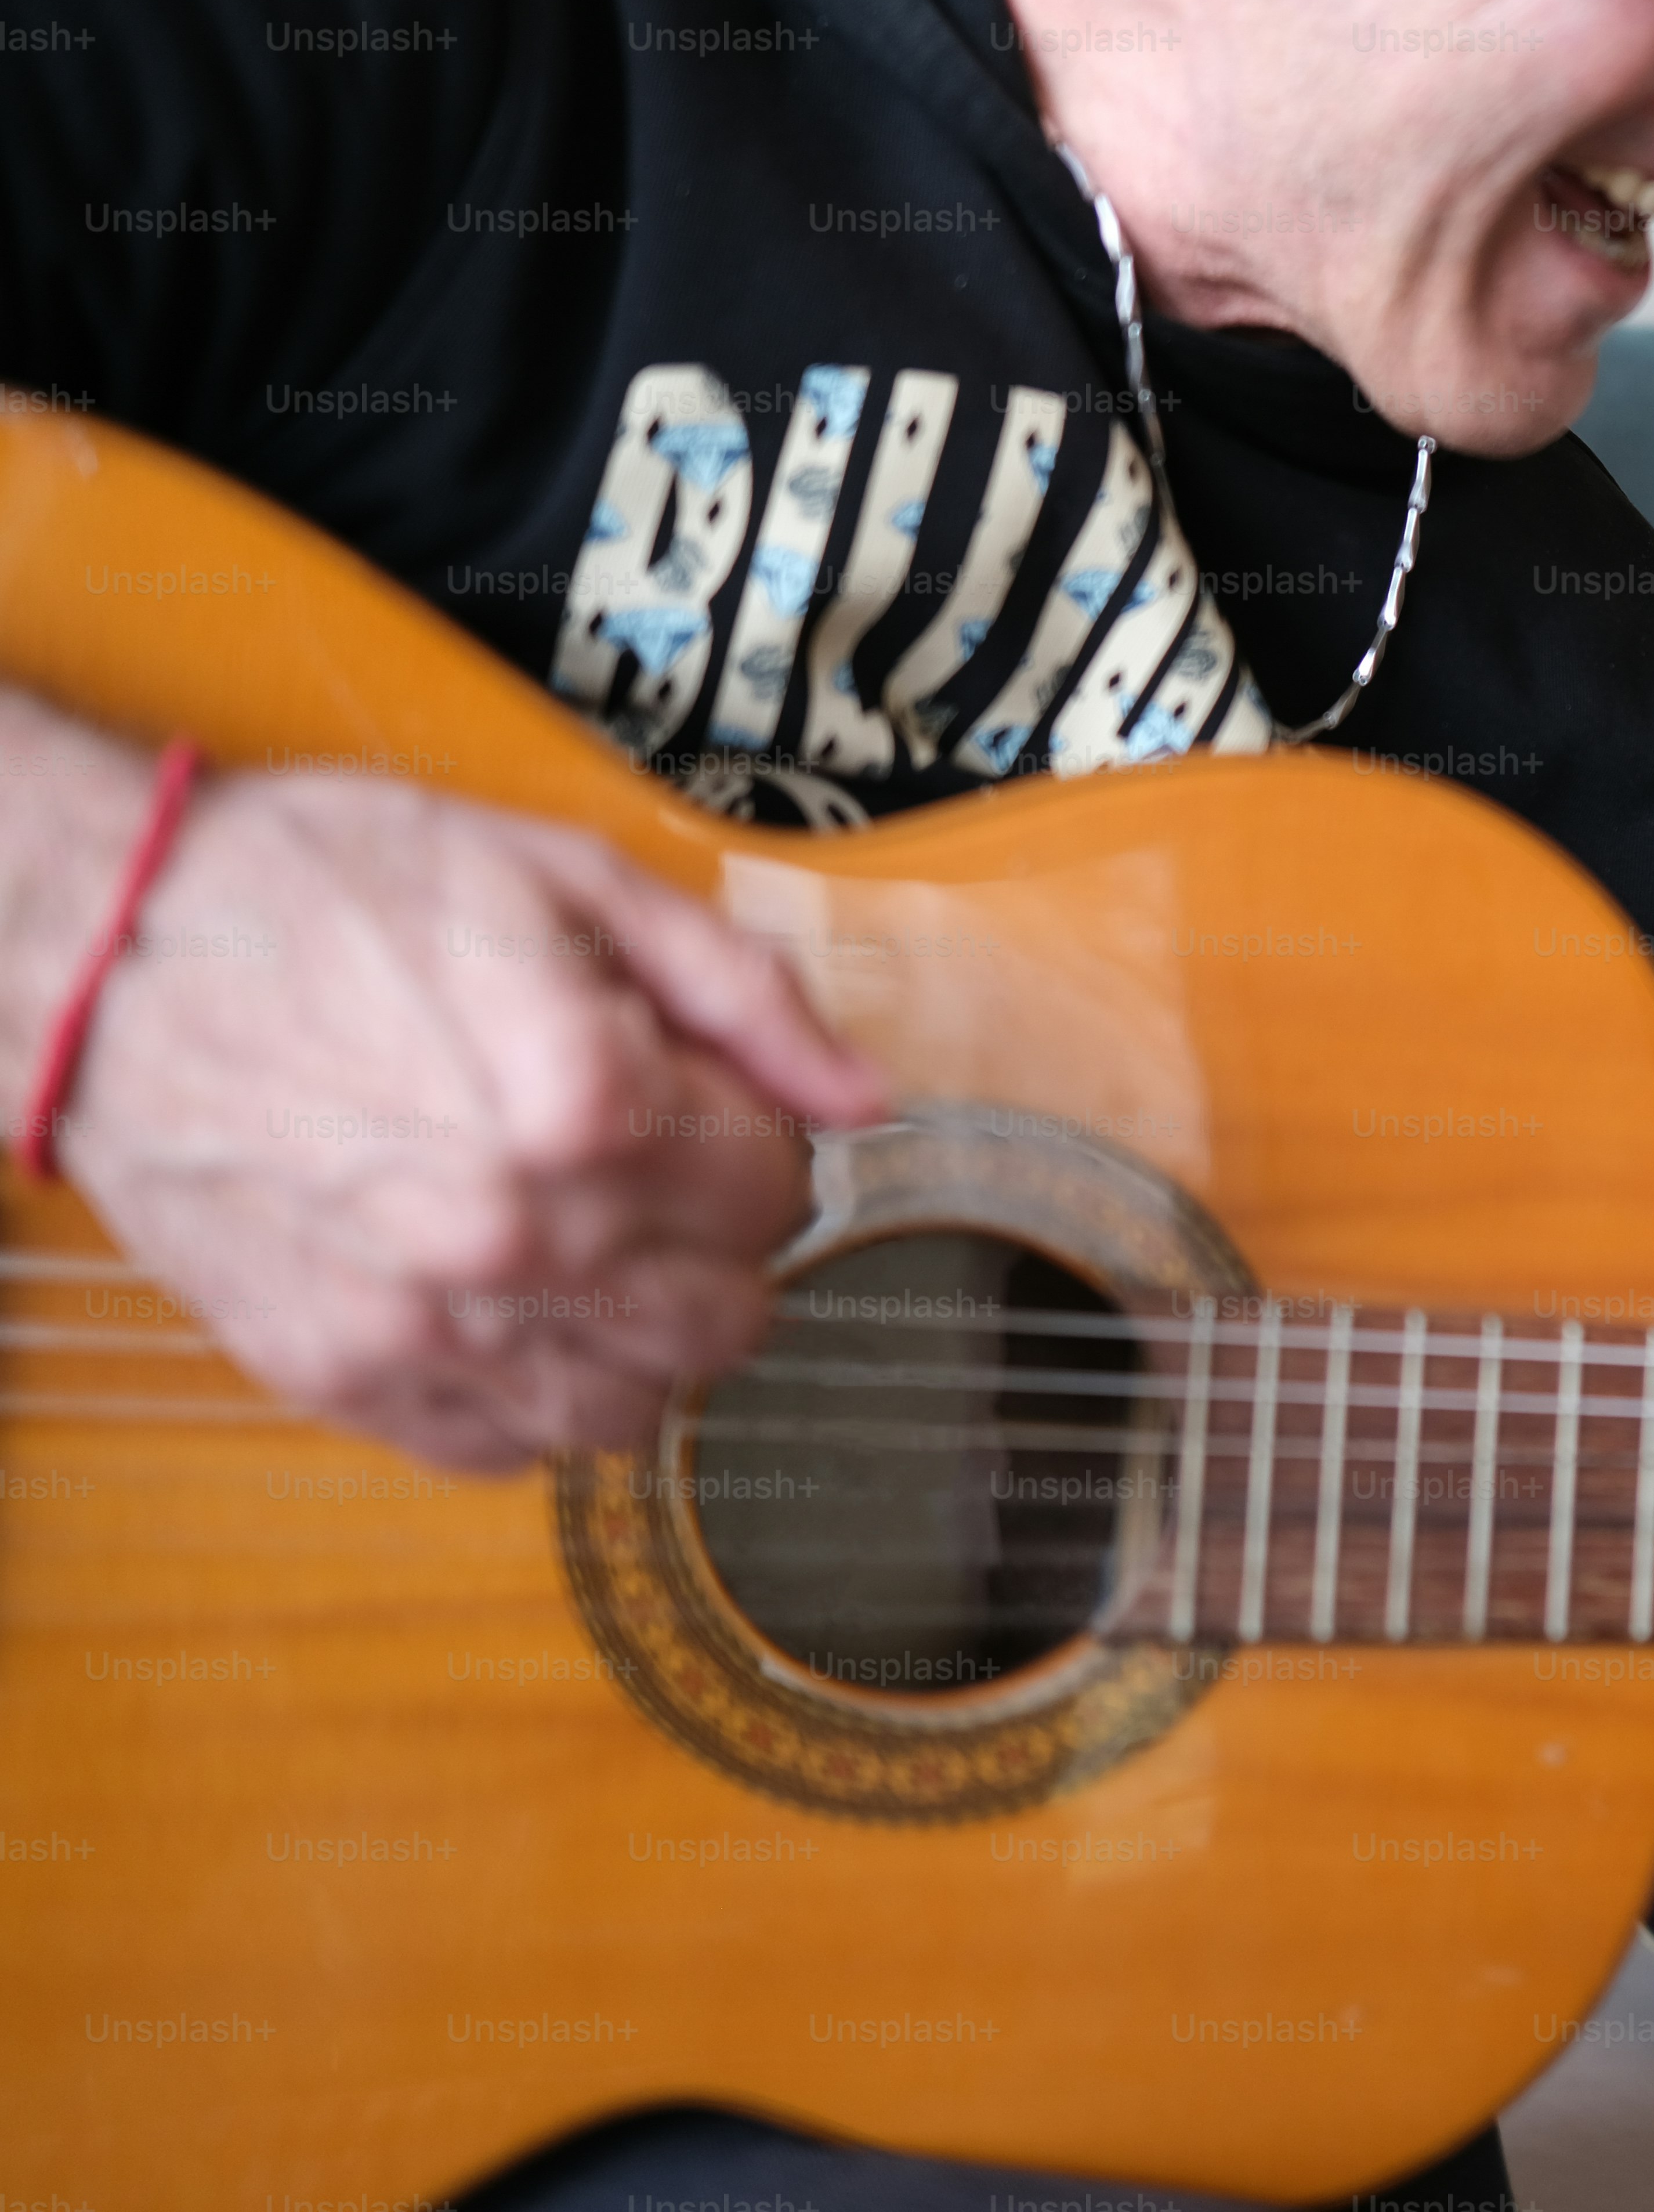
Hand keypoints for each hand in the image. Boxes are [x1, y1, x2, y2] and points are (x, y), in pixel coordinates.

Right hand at [55, 773, 883, 1470]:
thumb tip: (871, 1100)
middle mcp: (512, 1233)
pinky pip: (504, 1446)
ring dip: (639, 1338)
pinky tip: (504, 1304)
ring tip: (586, 1247)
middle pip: (728, 1314)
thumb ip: (746, 999)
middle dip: (721, 1247)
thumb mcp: (569, 883)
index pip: (778, 1188)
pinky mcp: (338, 1371)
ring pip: (630, 1407)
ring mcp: (420, 1320)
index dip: (756, 1136)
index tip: (700, 1100)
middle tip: (656, 1176)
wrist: (106, 946)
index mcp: (586, 1103)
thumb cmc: (333, 892)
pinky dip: (532, 1394)